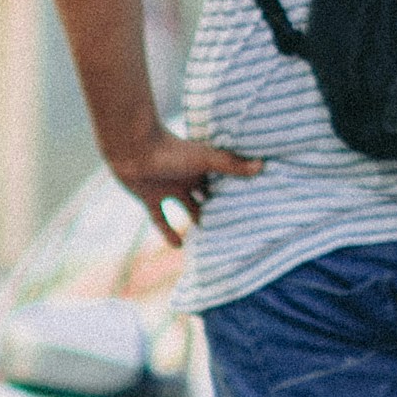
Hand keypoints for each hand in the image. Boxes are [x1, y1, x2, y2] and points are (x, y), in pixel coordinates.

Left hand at [109, 132, 264, 230]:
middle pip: (207, 197)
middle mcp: (188, 177)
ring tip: (212, 240)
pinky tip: (179, 246)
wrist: (133, 149)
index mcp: (203, 166)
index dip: (235, 192)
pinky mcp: (151, 199)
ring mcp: (169, 188)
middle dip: (219, 209)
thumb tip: (263, 165)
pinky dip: (168, 232)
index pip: (223, 182)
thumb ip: (232, 164)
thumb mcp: (206, 160)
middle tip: (236, 227)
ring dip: (196, 222)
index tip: (251, 206)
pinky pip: (161, 219)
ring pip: (187, 210)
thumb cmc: (171, 150)